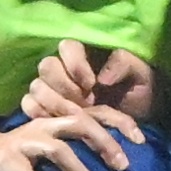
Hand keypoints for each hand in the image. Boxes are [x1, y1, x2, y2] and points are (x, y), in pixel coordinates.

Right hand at [0, 105, 145, 170]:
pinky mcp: (6, 163)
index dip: (119, 123)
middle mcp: (42, 126)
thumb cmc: (20, 155)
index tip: (141, 141)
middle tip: (123, 166)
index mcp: (56, 120)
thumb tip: (116, 161)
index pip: (94, 112)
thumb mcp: (49, 145)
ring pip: (58, 150)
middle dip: (104, 142)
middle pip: (79, 123)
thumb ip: (76, 146)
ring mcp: (23, 143)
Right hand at [23, 40, 161, 123]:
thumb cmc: (141, 92)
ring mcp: (53, 89)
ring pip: (36, 87)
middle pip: (47, 66)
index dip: (75, 64)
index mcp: (86, 54)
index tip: (92, 83)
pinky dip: (37, 113)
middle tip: (84, 103)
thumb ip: (124, 64)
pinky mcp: (45, 109)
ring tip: (74, 118)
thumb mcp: (141, 75)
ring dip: (53, 103)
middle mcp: (65, 68)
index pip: (67, 46)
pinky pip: (28, 105)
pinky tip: (54, 123)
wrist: (141, 120)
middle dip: (64, 86)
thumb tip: (103, 76)